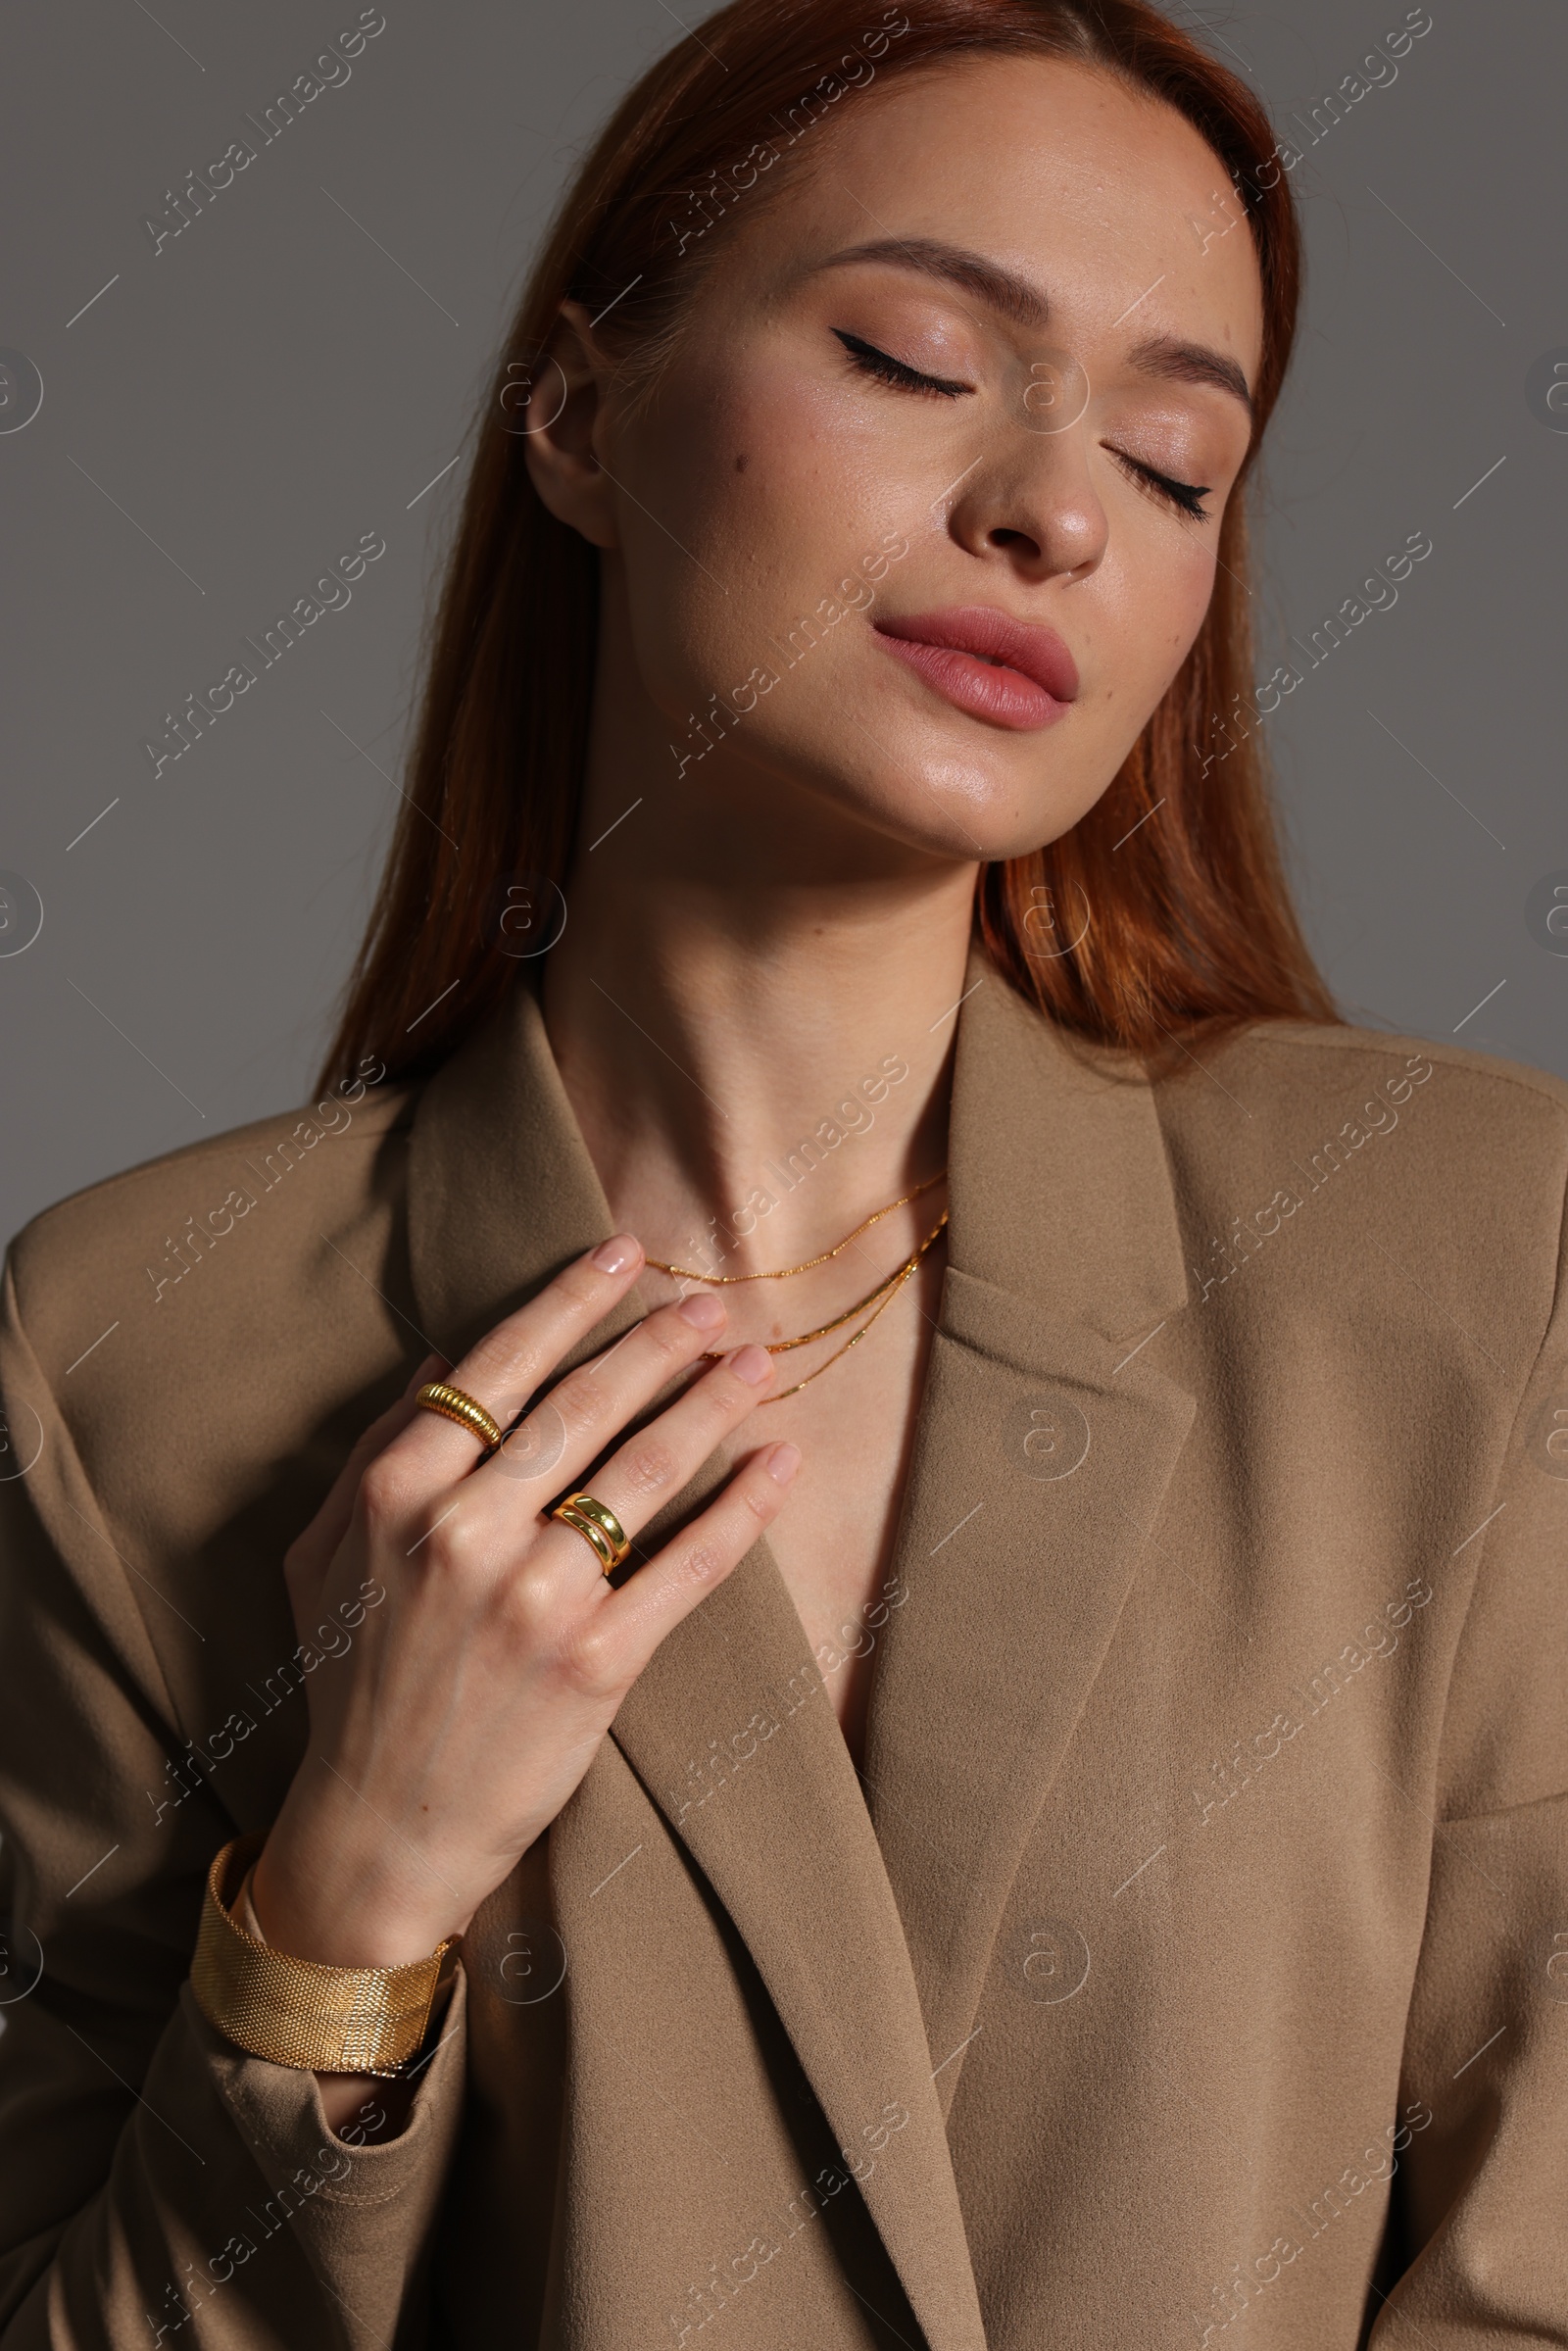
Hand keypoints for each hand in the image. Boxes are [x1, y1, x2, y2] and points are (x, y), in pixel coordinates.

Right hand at [250, 1235, 795, 1969]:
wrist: (382, 1829)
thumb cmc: (349, 1684)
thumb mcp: (322, 1555)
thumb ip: (373, 1450)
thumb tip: (445, 1356)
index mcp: (396, 1493)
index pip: (500, 1367)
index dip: (570, 1301)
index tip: (624, 1254)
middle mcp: (465, 1533)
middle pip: (585, 1405)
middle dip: (658, 1341)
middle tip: (709, 1303)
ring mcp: (535, 1599)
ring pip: (645, 1470)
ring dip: (710, 1402)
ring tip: (752, 1360)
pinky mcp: (597, 1662)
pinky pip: (689, 1563)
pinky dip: (743, 1506)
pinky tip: (778, 1459)